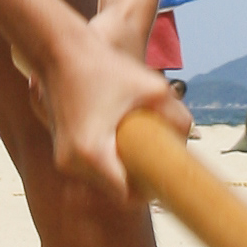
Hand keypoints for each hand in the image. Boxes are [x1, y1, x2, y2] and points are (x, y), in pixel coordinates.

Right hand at [32, 16, 181, 202]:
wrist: (58, 49)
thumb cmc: (104, 66)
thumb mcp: (152, 89)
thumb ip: (177, 118)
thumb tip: (188, 140)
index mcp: (93, 154)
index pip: (127, 197)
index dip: (150, 192)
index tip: (165, 176)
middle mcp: (72, 162)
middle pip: (116, 190)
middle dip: (137, 178)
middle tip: (157, 159)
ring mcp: (63, 158)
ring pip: (102, 180)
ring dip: (121, 168)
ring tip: (138, 144)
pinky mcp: (60, 149)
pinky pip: (90, 167)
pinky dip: (107, 159)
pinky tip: (119, 137)